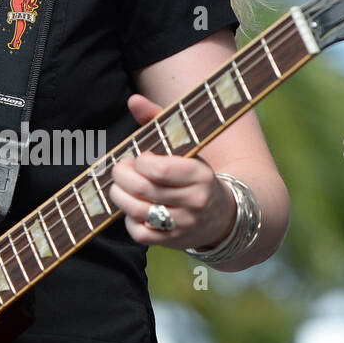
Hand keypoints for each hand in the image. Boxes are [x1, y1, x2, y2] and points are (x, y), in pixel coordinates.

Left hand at [107, 93, 236, 249]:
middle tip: (119, 169)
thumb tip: (132, 100)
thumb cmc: (195, 172)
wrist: (224, 215)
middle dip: (121, 176)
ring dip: (120, 196)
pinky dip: (129, 220)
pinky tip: (133, 209)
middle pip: (143, 190)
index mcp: (200, 175)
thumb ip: (159, 119)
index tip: (138, 157)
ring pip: (138, 212)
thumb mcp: (186, 145)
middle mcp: (194, 202)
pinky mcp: (172, 242)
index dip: (139, 162)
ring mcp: (184, 225)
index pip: (158, 170)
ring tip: (121, 187)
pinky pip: (140, 234)